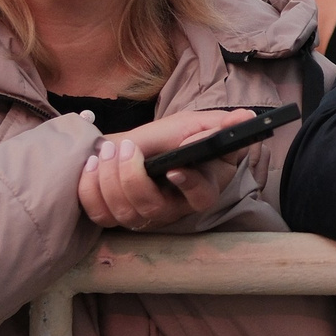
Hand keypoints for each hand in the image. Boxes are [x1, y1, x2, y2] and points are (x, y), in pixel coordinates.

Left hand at [76, 108, 252, 230]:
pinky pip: (99, 215)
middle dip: (132, 176)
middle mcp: (172, 209)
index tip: (175, 168)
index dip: (188, 185)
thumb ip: (219, 125)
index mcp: (199, 188)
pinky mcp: (115, 217)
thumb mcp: (197, 126)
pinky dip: (90, 190)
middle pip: (152, 207)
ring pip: (123, 212)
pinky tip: (91, 165)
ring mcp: (143, 216)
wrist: (139, 145)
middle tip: (127, 148)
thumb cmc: (173, 139)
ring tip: (107, 151)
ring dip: (109, 179)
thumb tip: (246, 117)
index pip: (200, 197)